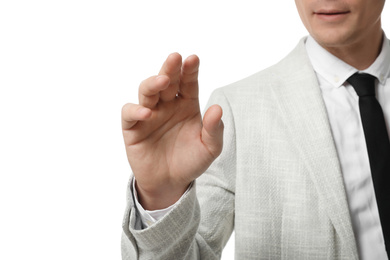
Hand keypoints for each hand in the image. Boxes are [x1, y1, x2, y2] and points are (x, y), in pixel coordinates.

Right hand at [122, 53, 223, 209]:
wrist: (171, 183)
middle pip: (167, 81)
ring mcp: (149, 114)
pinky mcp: (133, 127)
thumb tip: (217, 109)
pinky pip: (130, 113)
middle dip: (170, 68)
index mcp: (186, 105)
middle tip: (175, 58)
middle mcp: (167, 105)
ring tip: (163, 80)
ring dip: (153, 83)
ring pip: (147, 91)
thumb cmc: (191, 162)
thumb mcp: (209, 149)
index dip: (190, 71)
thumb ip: (214, 130)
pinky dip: (135, 110)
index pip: (188, 83)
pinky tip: (147, 112)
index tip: (193, 59)